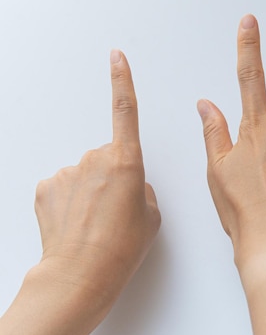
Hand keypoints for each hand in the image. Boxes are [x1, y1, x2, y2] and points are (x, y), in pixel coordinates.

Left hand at [35, 50, 160, 306]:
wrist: (79, 276)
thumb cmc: (120, 250)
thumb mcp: (151, 217)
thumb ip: (142, 188)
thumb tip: (129, 184)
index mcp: (126, 162)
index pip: (125, 110)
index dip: (122, 80)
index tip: (116, 57)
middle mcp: (94, 159)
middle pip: (106, 157)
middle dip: (110, 177)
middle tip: (113, 212)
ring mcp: (67, 171)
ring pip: (83, 174)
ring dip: (88, 192)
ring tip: (93, 224)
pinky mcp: (46, 186)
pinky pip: (62, 186)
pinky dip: (67, 202)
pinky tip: (72, 224)